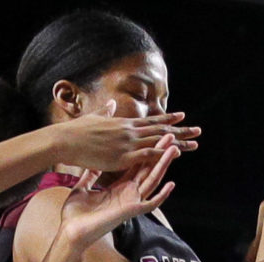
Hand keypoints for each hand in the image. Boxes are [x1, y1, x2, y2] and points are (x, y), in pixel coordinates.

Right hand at [48, 104, 199, 174]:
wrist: (66, 139)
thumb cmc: (76, 131)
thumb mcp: (93, 118)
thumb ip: (105, 111)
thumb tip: (111, 103)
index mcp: (124, 123)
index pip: (151, 120)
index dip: (168, 119)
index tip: (182, 117)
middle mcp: (130, 130)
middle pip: (161, 129)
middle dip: (181, 130)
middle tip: (198, 130)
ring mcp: (128, 143)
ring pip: (159, 140)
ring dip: (178, 142)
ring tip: (195, 143)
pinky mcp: (123, 156)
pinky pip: (148, 154)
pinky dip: (163, 152)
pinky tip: (176, 153)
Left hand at [55, 143, 178, 252]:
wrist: (70, 232)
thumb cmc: (75, 214)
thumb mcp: (82, 188)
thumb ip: (90, 176)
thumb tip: (91, 163)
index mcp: (117, 188)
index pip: (136, 166)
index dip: (145, 151)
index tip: (152, 136)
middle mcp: (127, 194)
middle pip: (148, 170)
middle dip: (158, 152)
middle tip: (170, 136)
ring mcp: (130, 203)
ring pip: (152, 181)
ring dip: (163, 165)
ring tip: (173, 150)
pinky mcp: (130, 212)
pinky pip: (150, 204)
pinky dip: (161, 195)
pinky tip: (171, 184)